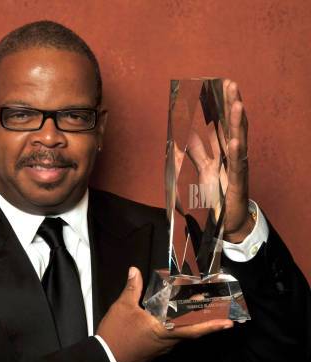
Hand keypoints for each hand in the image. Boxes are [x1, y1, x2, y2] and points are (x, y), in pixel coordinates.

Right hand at [96, 267, 233, 361]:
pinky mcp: (155, 350)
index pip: (194, 328)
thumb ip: (132, 288)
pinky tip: (177, 319)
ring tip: (201, 310)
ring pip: (183, 333)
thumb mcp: (123, 307)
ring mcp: (162, 348)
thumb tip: (134, 271)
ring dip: (193, 323)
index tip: (229, 323)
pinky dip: (180, 327)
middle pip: (193, 330)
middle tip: (222, 311)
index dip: (213, 325)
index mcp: (163, 330)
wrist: (105, 358)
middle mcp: (168, 341)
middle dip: (208, 320)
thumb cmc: (115, 335)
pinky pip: (173, 337)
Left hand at [184, 79, 253, 242]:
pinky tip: (234, 140)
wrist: (226, 222)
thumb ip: (191, 153)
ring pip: (238, 140)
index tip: (213, 85)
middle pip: (231, 126)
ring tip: (237, 102)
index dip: (218, 106)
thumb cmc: (216, 196)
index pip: (219, 124)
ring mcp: (236, 167)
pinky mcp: (238, 183)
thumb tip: (178, 136)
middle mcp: (231, 156)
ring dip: (237, 121)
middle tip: (229, 82)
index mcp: (221, 151)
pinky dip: (235, 152)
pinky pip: (237, 166)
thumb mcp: (200, 170)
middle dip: (231, 104)